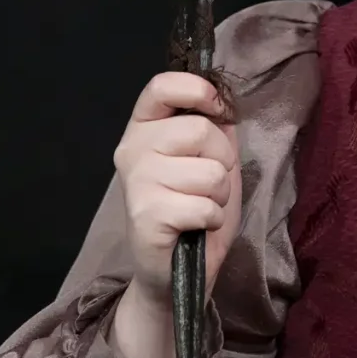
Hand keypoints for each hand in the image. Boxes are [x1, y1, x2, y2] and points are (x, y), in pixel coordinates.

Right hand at [112, 70, 242, 307]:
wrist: (176, 271)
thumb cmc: (194, 209)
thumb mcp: (211, 160)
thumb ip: (215, 129)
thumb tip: (225, 103)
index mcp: (143, 128)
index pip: (162, 86)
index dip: (198, 90)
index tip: (218, 110)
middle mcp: (131, 149)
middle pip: (199, 130)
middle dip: (222, 160)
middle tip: (209, 184)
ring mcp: (136, 182)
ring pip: (209, 171)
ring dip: (219, 195)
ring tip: (200, 207)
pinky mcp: (146, 215)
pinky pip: (204, 205)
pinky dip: (212, 218)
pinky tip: (196, 227)